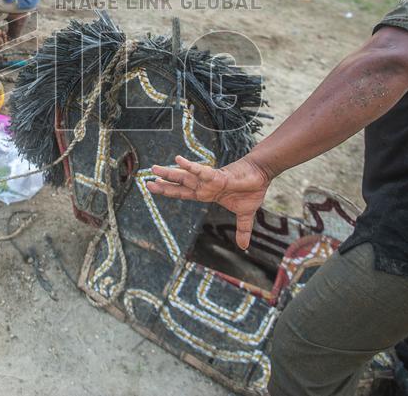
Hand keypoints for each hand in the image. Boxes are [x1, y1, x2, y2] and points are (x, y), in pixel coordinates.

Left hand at [147, 155, 271, 249]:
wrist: (261, 176)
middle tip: (146, 181)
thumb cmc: (251, 190)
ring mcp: (209, 180)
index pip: (183, 193)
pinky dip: (190, 166)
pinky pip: (202, 171)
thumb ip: (242, 229)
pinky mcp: (218, 176)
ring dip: (170, 173)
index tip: (154, 187)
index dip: (169, 191)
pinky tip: (178, 160)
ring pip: (185, 177)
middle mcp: (204, 186)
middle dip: (163, 183)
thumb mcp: (245, 214)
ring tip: (154, 168)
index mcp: (206, 194)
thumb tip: (244, 247)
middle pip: (179, 185)